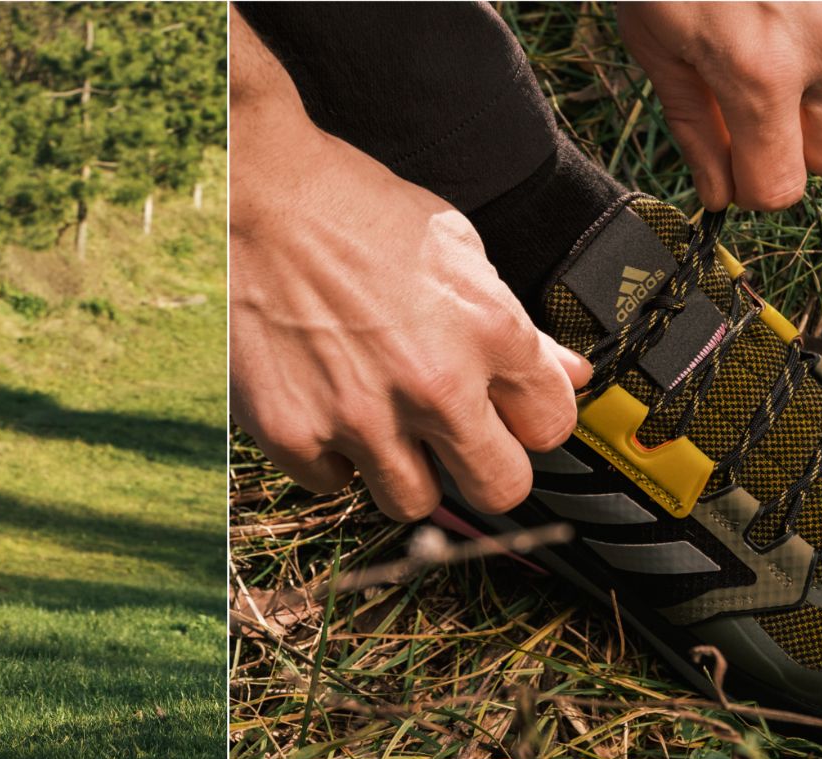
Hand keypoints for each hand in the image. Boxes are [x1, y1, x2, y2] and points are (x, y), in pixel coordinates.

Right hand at [230, 11, 589, 521]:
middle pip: (500, 489)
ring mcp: (361, 416)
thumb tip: (567, 374)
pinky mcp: (295, 433)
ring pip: (413, 500)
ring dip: (403, 467)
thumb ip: (516, 325)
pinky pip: (332, 482)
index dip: (530, 420)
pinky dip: (331, 454)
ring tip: (381, 414)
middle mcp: (434, 382)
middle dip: (484, 467)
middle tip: (455, 440)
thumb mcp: (456, 248)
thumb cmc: (354, 209)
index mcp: (488, 330)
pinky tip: (325, 403)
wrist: (255, 195)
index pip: (552, 427)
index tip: (508, 412)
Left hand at [618, 1, 821, 210]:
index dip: (751, 186)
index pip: (781, 186)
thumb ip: (695, 127)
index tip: (732, 172)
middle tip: (750, 117)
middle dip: (793, 150)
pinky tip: (795, 25)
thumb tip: (720, 194)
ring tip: (772, 62)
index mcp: (759, 73)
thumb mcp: (658, 43)